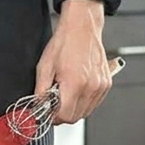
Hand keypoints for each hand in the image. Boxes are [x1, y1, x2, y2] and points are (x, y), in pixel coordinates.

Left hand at [34, 0, 112, 124]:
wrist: (82, 27)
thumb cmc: (65, 42)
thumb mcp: (44, 66)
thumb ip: (41, 91)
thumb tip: (38, 106)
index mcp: (75, 83)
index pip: (64, 116)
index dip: (53, 117)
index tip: (47, 112)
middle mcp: (91, 87)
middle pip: (75, 117)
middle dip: (62, 114)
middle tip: (54, 103)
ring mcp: (101, 86)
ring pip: (86, 112)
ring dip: (74, 108)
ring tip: (65, 92)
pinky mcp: (106, 84)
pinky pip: (94, 103)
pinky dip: (84, 102)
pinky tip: (76, 89)